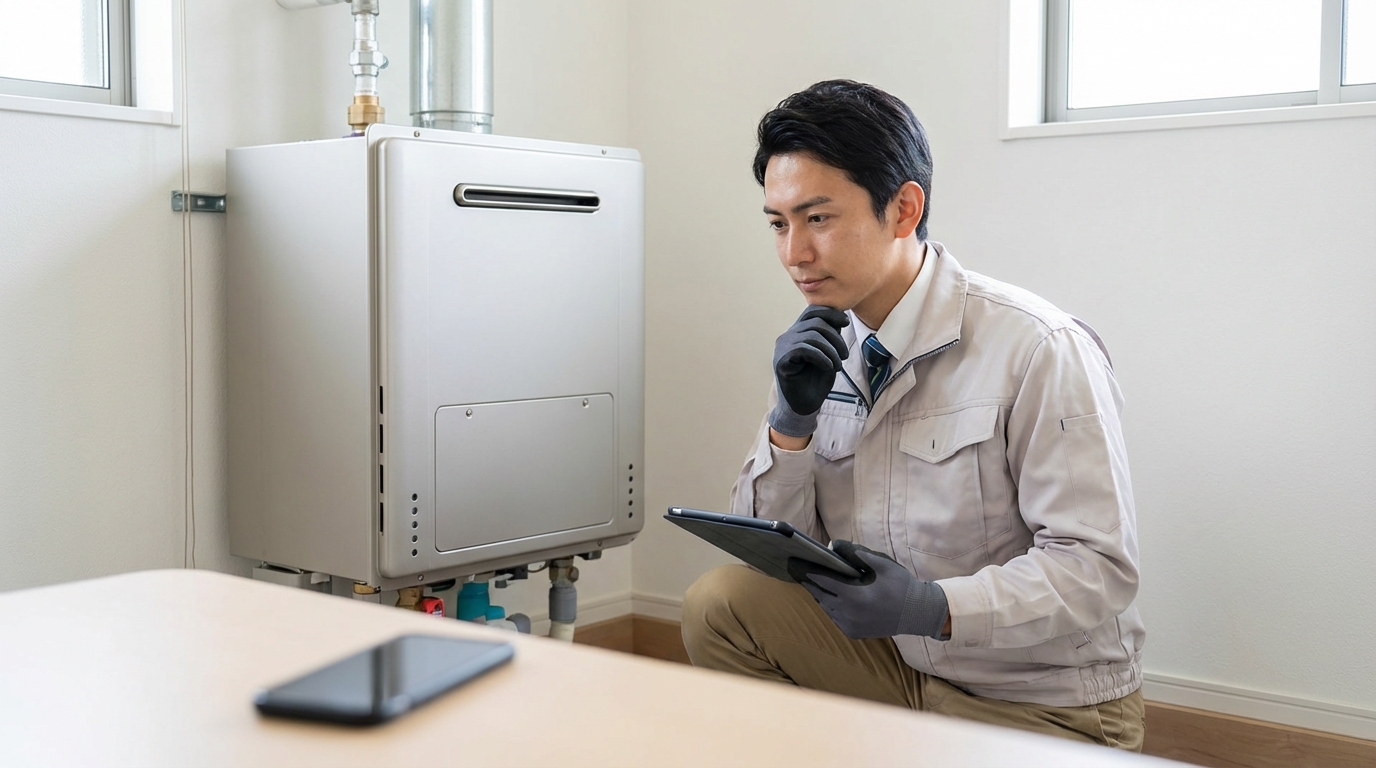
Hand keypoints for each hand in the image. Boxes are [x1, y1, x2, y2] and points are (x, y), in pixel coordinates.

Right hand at [769, 306, 849, 437]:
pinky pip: (805, 349)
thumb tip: (839, 319)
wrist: (803, 407)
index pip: (811, 311)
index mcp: (797, 333)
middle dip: (835, 337)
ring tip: (838, 365)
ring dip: (831, 350)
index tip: (846, 322)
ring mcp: (782, 348)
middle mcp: (787, 337)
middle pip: (815, 322)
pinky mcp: (781, 360)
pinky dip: (822, 357)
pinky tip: (829, 367)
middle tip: (844, 356)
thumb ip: (829, 337)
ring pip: (812, 335)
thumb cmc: (815, 382)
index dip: (830, 313)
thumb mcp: (828, 355)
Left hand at [787, 541, 948, 639]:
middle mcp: (848, 614)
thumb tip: (832, 545)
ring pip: (825, 606)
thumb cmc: (900, 584)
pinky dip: (830, 605)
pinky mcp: (853, 633)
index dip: (805, 570)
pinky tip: (828, 594)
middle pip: (819, 594)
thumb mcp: (881, 563)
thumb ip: (855, 553)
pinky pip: (834, 616)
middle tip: (796, 567)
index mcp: (854, 596)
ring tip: (811, 579)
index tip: (792, 561)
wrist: (917, 613)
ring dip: (819, 593)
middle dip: (808, 581)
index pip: (821, 581)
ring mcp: (849, 626)